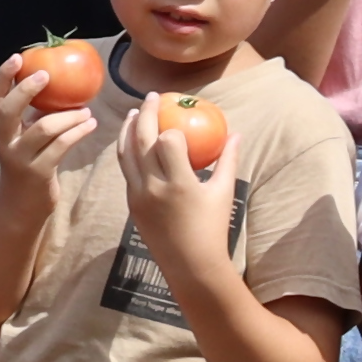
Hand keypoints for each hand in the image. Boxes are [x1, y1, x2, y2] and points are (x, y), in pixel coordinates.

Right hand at [0, 44, 107, 183]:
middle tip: (47, 75)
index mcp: (1, 129)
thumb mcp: (26, 137)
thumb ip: (36, 114)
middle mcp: (6, 141)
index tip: (16, 57)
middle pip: (9, 110)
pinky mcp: (38, 172)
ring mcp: (20, 157)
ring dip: (69, 116)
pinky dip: (78, 132)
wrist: (21, 205)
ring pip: (44, 128)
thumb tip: (61, 82)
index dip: (2, 76)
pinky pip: (61, 146)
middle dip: (26, 90)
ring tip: (87, 111)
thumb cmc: (30, 162)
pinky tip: (91, 124)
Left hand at [115, 91, 238, 268]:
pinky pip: (126, 171)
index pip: (167, 142)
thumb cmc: (212, 227)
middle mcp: (154, 188)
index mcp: (179, 184)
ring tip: (134, 113)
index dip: (170, 126)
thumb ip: (228, 160)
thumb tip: (236, 133)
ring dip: (128, 130)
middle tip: (150, 96)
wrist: (189, 264)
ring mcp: (138, 196)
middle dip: (145, 114)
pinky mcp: (131, 204)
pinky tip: (132, 142)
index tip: (174, 111)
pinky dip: (127, 152)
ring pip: (125, 155)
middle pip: (142, 141)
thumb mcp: (223, 192)